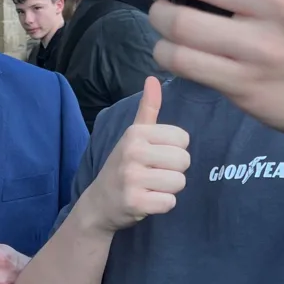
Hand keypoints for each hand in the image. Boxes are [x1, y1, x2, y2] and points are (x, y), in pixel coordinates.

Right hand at [81, 78, 190, 233]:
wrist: (99, 202)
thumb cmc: (123, 165)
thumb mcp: (133, 135)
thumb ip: (148, 108)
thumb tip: (153, 78)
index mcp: (135, 133)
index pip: (183, 138)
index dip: (174, 150)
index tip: (156, 156)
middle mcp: (132, 152)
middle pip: (184, 160)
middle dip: (174, 170)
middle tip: (153, 174)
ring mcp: (131, 178)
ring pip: (179, 182)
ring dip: (169, 189)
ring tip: (150, 187)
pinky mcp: (134, 202)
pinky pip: (169, 202)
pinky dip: (162, 205)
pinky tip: (147, 200)